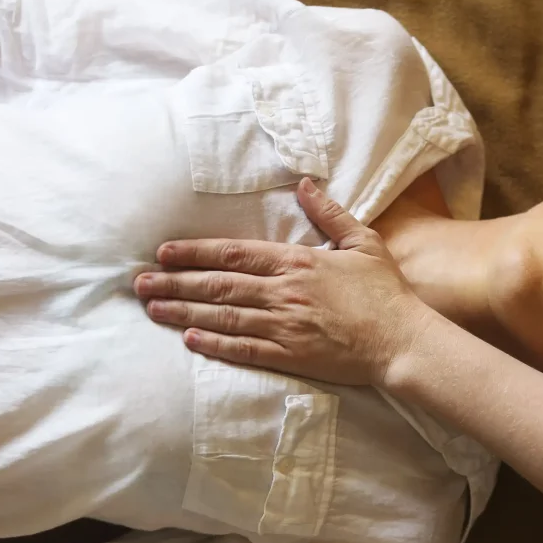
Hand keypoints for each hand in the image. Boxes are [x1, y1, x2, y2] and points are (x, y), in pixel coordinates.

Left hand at [133, 178, 435, 384]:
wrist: (403, 340)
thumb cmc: (385, 292)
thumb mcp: (363, 242)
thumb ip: (329, 213)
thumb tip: (304, 184)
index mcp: (298, 262)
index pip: (234, 254)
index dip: (195, 253)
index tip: (164, 252)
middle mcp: (284, 293)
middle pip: (218, 286)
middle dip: (175, 283)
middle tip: (140, 284)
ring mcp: (285, 327)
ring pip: (223, 317)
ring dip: (184, 312)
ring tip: (152, 308)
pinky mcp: (292, 357)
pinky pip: (245, 350)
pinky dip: (215, 344)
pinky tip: (189, 339)